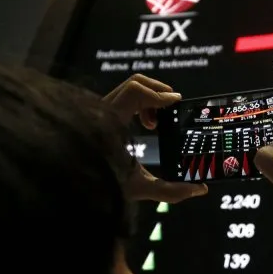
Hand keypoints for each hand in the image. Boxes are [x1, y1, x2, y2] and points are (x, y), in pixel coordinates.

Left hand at [104, 74, 207, 202]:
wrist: (72, 187)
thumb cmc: (101, 187)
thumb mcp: (139, 188)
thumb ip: (170, 190)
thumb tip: (200, 190)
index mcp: (110, 124)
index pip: (135, 92)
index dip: (158, 94)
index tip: (176, 104)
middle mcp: (101, 111)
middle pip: (134, 83)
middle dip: (158, 92)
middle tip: (171, 109)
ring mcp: (98, 111)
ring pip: (129, 88)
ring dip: (150, 99)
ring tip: (156, 123)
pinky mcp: (99, 114)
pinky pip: (123, 97)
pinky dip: (140, 104)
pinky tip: (146, 126)